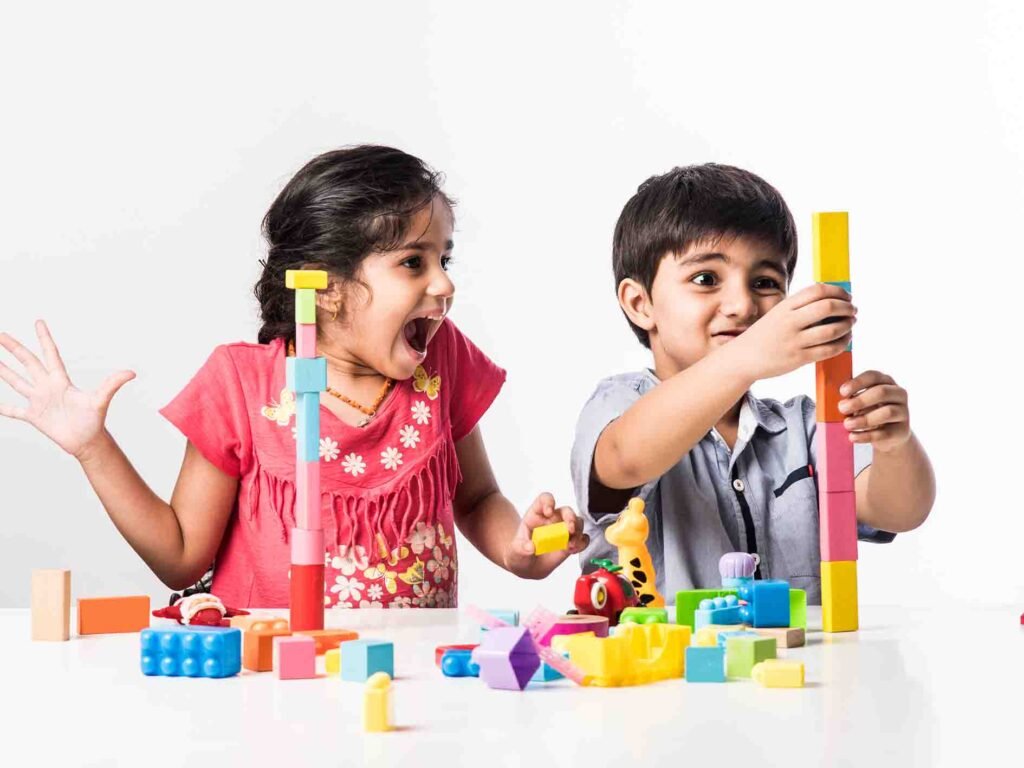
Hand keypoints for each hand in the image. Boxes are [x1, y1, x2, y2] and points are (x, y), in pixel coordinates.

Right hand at [0, 320, 134, 459]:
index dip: (45, 338)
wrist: (87, 441)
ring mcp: (39, 400)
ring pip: (17, 381)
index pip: (50, 354)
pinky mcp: (34, 416)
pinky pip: (14, 410)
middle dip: (15, 348)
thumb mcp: (101, 400)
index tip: (38, 321)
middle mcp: (47, 387)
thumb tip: (132, 372)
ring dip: (4, 371)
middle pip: (28, 362)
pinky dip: (3, 407)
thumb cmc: (94, 420)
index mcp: (61, 380)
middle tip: (0, 334)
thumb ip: (112, 384)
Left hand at [504, 493, 588, 578]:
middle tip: (569, 529)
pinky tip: (574, 550)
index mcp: (537, 514)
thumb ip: (521, 547)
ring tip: (570, 545)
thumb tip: (531, 547)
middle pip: (566, 510)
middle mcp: (552, 519)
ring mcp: (563, 530)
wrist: (527, 565)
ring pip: (578, 522)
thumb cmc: (519, 552)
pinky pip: (583, 538)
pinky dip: (582, 543)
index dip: (549, 502)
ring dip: (578, 532)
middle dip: (570, 517)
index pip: (545, 499)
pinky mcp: (571, 542)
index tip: (548, 512)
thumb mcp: (515, 550)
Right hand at [729, 283, 855, 380]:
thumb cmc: (765, 335)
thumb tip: (833, 299)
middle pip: (828, 307)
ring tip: (851, 324)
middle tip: (853, 310)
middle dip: (847, 307)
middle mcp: (789, 322)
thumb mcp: (778, 314)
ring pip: (832, 329)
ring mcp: (794, 341)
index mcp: (785, 307)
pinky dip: (842, 343)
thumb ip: (800, 306)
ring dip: (848, 325)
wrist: (743, 358)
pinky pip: (828, 349)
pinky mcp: (798, 358)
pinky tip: (845, 340)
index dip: (838, 291)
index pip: (818, 291)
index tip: (846, 296)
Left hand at [839, 370, 910, 452]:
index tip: (842, 392)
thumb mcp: (861, 402)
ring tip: (847, 425)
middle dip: (859, 400)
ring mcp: (903, 412)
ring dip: (863, 419)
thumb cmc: (870, 413)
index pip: (874, 376)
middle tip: (842, 408)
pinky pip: (885, 433)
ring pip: (887, 412)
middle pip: (881, 392)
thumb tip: (838, 402)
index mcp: (886, 382)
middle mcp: (898, 394)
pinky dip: (866, 436)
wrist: (889, 437)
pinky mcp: (902, 431)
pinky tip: (853, 437)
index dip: (857, 382)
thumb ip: (851, 398)